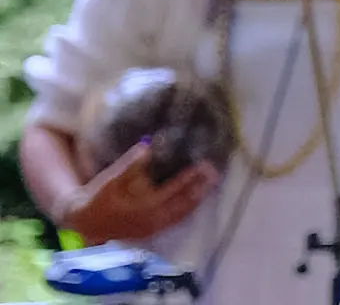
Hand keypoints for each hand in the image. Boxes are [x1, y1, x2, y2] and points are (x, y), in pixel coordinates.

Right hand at [55, 143, 218, 243]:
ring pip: (183, 213)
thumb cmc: (98, 197)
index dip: (191, 177)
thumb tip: (147, 146)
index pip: (175, 190)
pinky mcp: (152, 231)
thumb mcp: (111, 179)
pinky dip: (188, 209)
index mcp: (144, 206)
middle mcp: (153, 219)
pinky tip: (197, 199)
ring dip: (198, 199)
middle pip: (184, 203)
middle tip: (215, 173)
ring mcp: (154, 227)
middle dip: (201, 188)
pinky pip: (176, 220)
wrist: (85, 222)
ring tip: (212, 183)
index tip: (204, 165)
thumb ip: (130, 164)